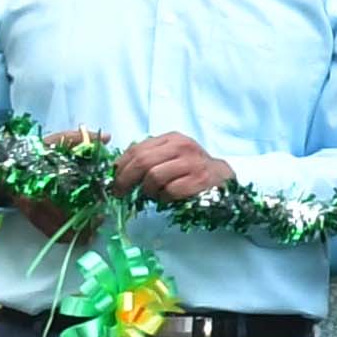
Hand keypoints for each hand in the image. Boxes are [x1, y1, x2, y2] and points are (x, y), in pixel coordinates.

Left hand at [113, 134, 234, 206]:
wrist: (222, 179)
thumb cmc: (190, 169)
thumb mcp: (171, 155)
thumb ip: (149, 157)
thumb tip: (118, 169)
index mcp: (172, 138)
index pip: (136, 149)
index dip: (120, 167)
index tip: (113, 181)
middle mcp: (182, 147)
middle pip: (142, 161)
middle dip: (126, 180)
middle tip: (120, 193)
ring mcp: (192, 163)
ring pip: (153, 177)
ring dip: (148, 191)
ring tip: (153, 195)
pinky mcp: (199, 181)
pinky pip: (170, 191)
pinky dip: (164, 198)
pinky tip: (167, 198)